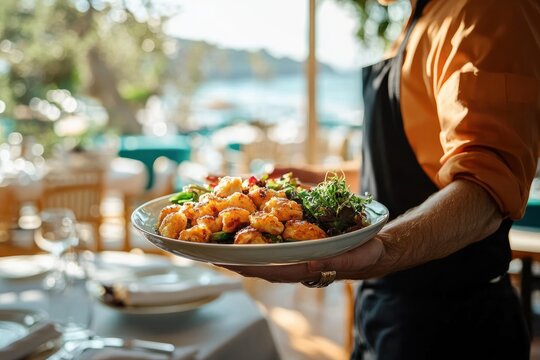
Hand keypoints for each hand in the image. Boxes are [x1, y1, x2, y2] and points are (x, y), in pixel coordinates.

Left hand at [217, 236, 385, 282]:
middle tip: (206, 248)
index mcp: (305, 268)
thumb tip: (310, 262)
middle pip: (257, 263)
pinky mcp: (298, 243)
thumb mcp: (353, 256)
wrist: (373, 248)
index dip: (244, 265)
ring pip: (261, 252)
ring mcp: (295, 254)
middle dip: (232, 257)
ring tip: (216, 238)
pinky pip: (272, 240)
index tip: (222, 260)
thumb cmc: (365, 254)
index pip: (268, 269)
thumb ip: (333, 261)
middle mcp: (294, 263)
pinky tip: (244, 224)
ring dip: (240, 247)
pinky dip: (256, 234)